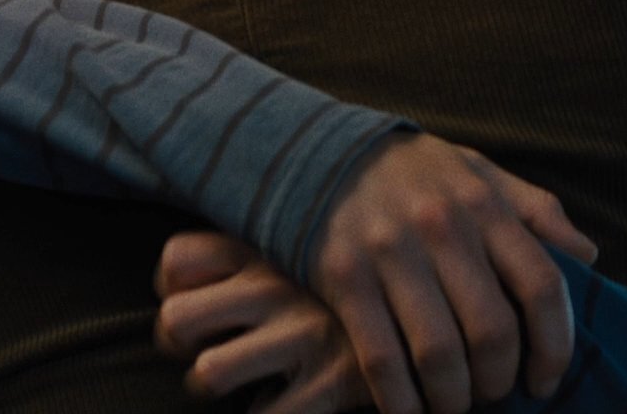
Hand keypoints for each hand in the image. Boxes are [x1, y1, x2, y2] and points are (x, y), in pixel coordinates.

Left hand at [156, 230, 369, 413]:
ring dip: (217, 385)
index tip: (196, 298)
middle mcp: (275, 286)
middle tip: (207, 349)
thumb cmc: (375, 265)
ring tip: (244, 381)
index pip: (178, 259)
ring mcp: (300, 336)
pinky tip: (286, 403)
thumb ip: (274, 232)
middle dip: (180, 345)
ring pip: (209, 373)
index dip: (172, 287)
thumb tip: (206, 257)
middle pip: (177, 318)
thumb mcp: (323, 230)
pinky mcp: (329, 384)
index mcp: (269, 244)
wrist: (454, 296)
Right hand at [305, 132, 596, 413]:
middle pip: (492, 331)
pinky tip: (408, 411)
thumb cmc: (414, 172)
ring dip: (452, 398)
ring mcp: (391, 253)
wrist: (318, 150)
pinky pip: (381, 357)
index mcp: (485, 206)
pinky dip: (400, 400)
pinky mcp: (345, 277)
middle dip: (498, 380)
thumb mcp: (480, 172)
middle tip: (491, 393)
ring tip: (452, 404)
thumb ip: (536, 209)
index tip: (545, 379)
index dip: (554, 346)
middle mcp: (443, 228)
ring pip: (439, 353)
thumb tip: (587, 256)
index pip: (542, 287)